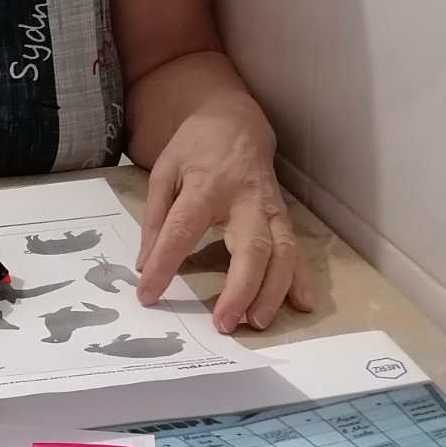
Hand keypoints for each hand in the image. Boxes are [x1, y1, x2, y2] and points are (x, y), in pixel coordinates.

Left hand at [135, 99, 312, 333]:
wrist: (236, 121)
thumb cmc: (195, 148)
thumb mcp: (164, 172)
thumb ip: (156, 219)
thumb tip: (145, 264)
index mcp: (205, 186)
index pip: (182, 231)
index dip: (164, 265)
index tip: (149, 295)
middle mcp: (244, 199)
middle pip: (251, 247)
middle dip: (240, 289)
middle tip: (224, 325)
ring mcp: (270, 208)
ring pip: (282, 253)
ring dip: (273, 292)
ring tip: (257, 323)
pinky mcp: (284, 216)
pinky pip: (296, 250)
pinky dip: (299, 279)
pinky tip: (300, 305)